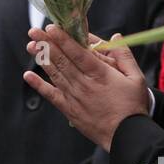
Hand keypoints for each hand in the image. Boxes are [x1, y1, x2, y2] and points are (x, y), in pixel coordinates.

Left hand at [22, 26, 149, 150]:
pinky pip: (51, 95)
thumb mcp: (136, 78)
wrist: (127, 136)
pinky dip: (39, 85)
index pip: (77, 52)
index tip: (51, 28)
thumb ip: (124, 56)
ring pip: (55, 74)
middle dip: (47, 44)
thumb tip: (115, 37)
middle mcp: (83, 84)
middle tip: (34, 31)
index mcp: (100, 74)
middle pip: (62, 60)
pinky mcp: (69, 109)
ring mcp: (74, 97)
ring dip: (42, 59)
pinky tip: (28, 76)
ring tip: (31, 46)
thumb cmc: (132, 106)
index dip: (63, 39)